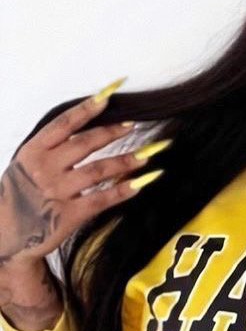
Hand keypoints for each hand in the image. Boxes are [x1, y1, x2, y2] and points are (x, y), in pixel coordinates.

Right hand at [0, 88, 158, 264]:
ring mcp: (57, 192)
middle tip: (132, 126)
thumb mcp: (26, 165)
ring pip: (98, 170)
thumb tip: (87, 128)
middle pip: (85, 144)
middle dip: (112, 132)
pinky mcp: (69, 215)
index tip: (107, 96)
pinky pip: (102, 199)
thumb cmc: (21, 195)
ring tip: (146, 156)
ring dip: (125, 161)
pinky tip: (139, 184)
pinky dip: (122, 191)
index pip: (64, 124)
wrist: (7, 233)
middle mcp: (45, 169)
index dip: (87, 109)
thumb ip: (51, 148)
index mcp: (33, 151)